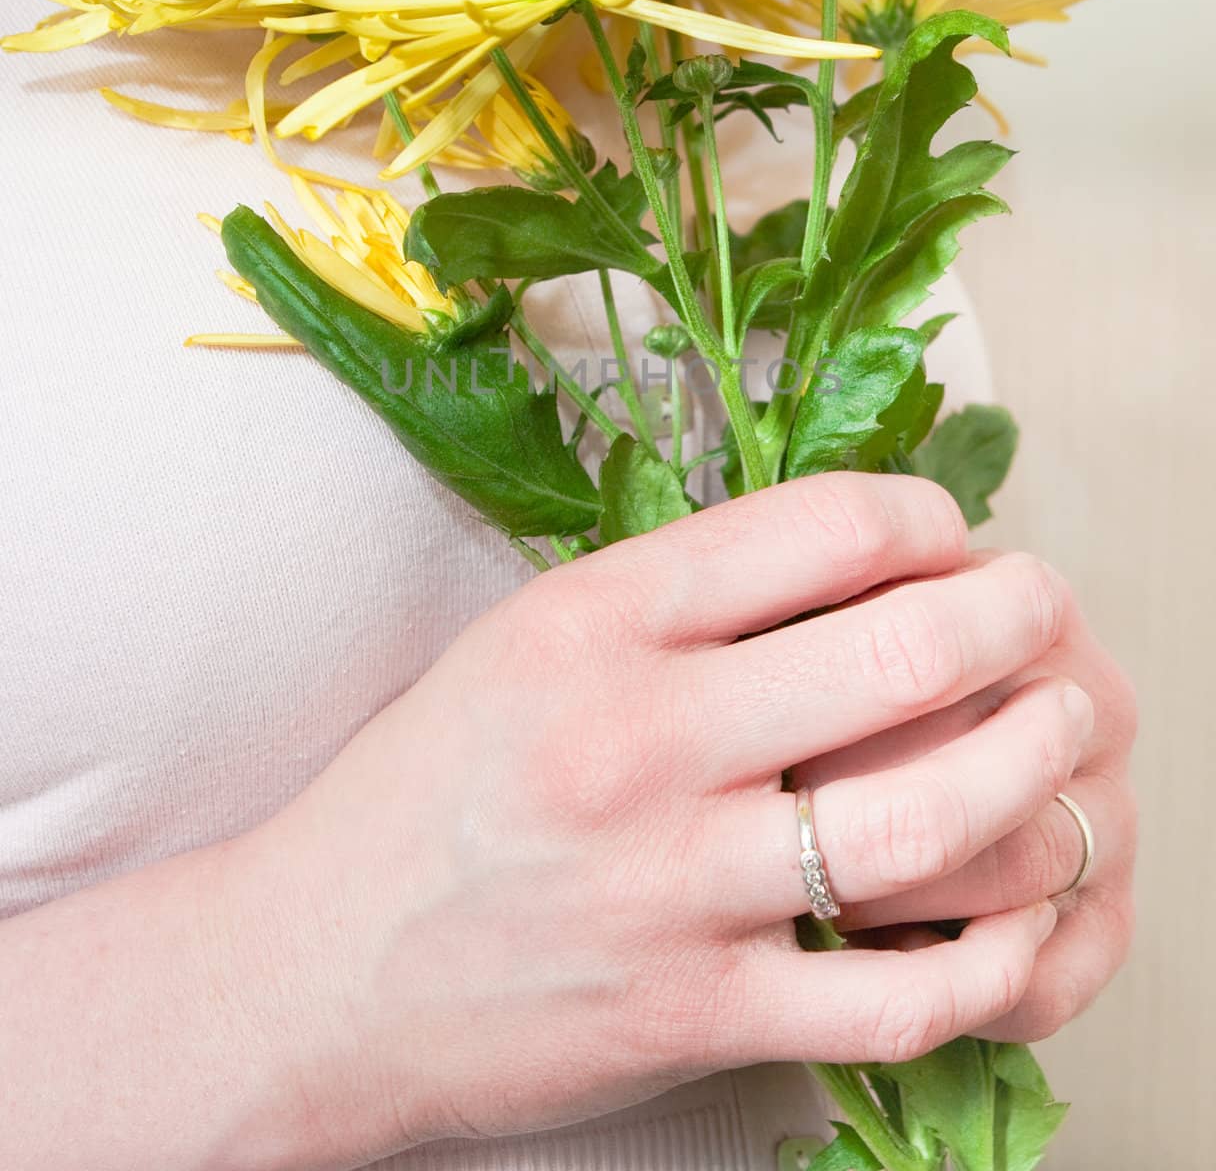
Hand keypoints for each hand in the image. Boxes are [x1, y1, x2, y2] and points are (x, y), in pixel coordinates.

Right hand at [217, 474, 1090, 1163]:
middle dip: (1015, 618)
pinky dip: (988, 953)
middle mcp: (639, 741)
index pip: (820, 528)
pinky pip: (899, 994)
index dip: (927, 519)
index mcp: (595, 622)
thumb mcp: (530, 638)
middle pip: (900, 654)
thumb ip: (681, 592)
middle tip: (1042, 609)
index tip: (950, 537)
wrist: (319, 967)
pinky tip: (1012, 912)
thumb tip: (857, 551)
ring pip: (926, 820)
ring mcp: (674, 887)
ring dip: (1033, 770)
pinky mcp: (696, 1013)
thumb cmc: (432, 786)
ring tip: (1061, 733)